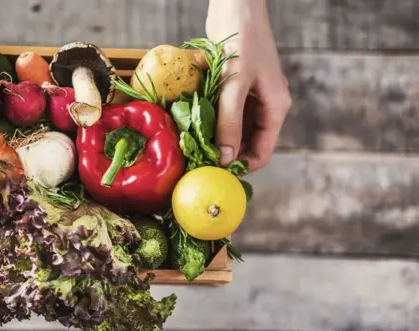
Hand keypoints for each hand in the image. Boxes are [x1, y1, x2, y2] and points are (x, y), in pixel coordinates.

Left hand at [206, 0, 291, 170]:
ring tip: (193, 147)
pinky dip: (211, 120)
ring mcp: (249, 97)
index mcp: (275, 107)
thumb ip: (230, 122)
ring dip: (216, 138)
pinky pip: (224, 113)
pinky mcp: (234, 88)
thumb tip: (226, 158)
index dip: (241, 166)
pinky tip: (194, 126)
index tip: (216, 174)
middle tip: (199, 162)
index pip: (262, 151)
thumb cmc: (241, 41)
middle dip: (226, 153)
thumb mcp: (234, 85)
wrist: (236, 5)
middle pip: (247, 143)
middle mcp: (265, 105)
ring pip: (234, 129)